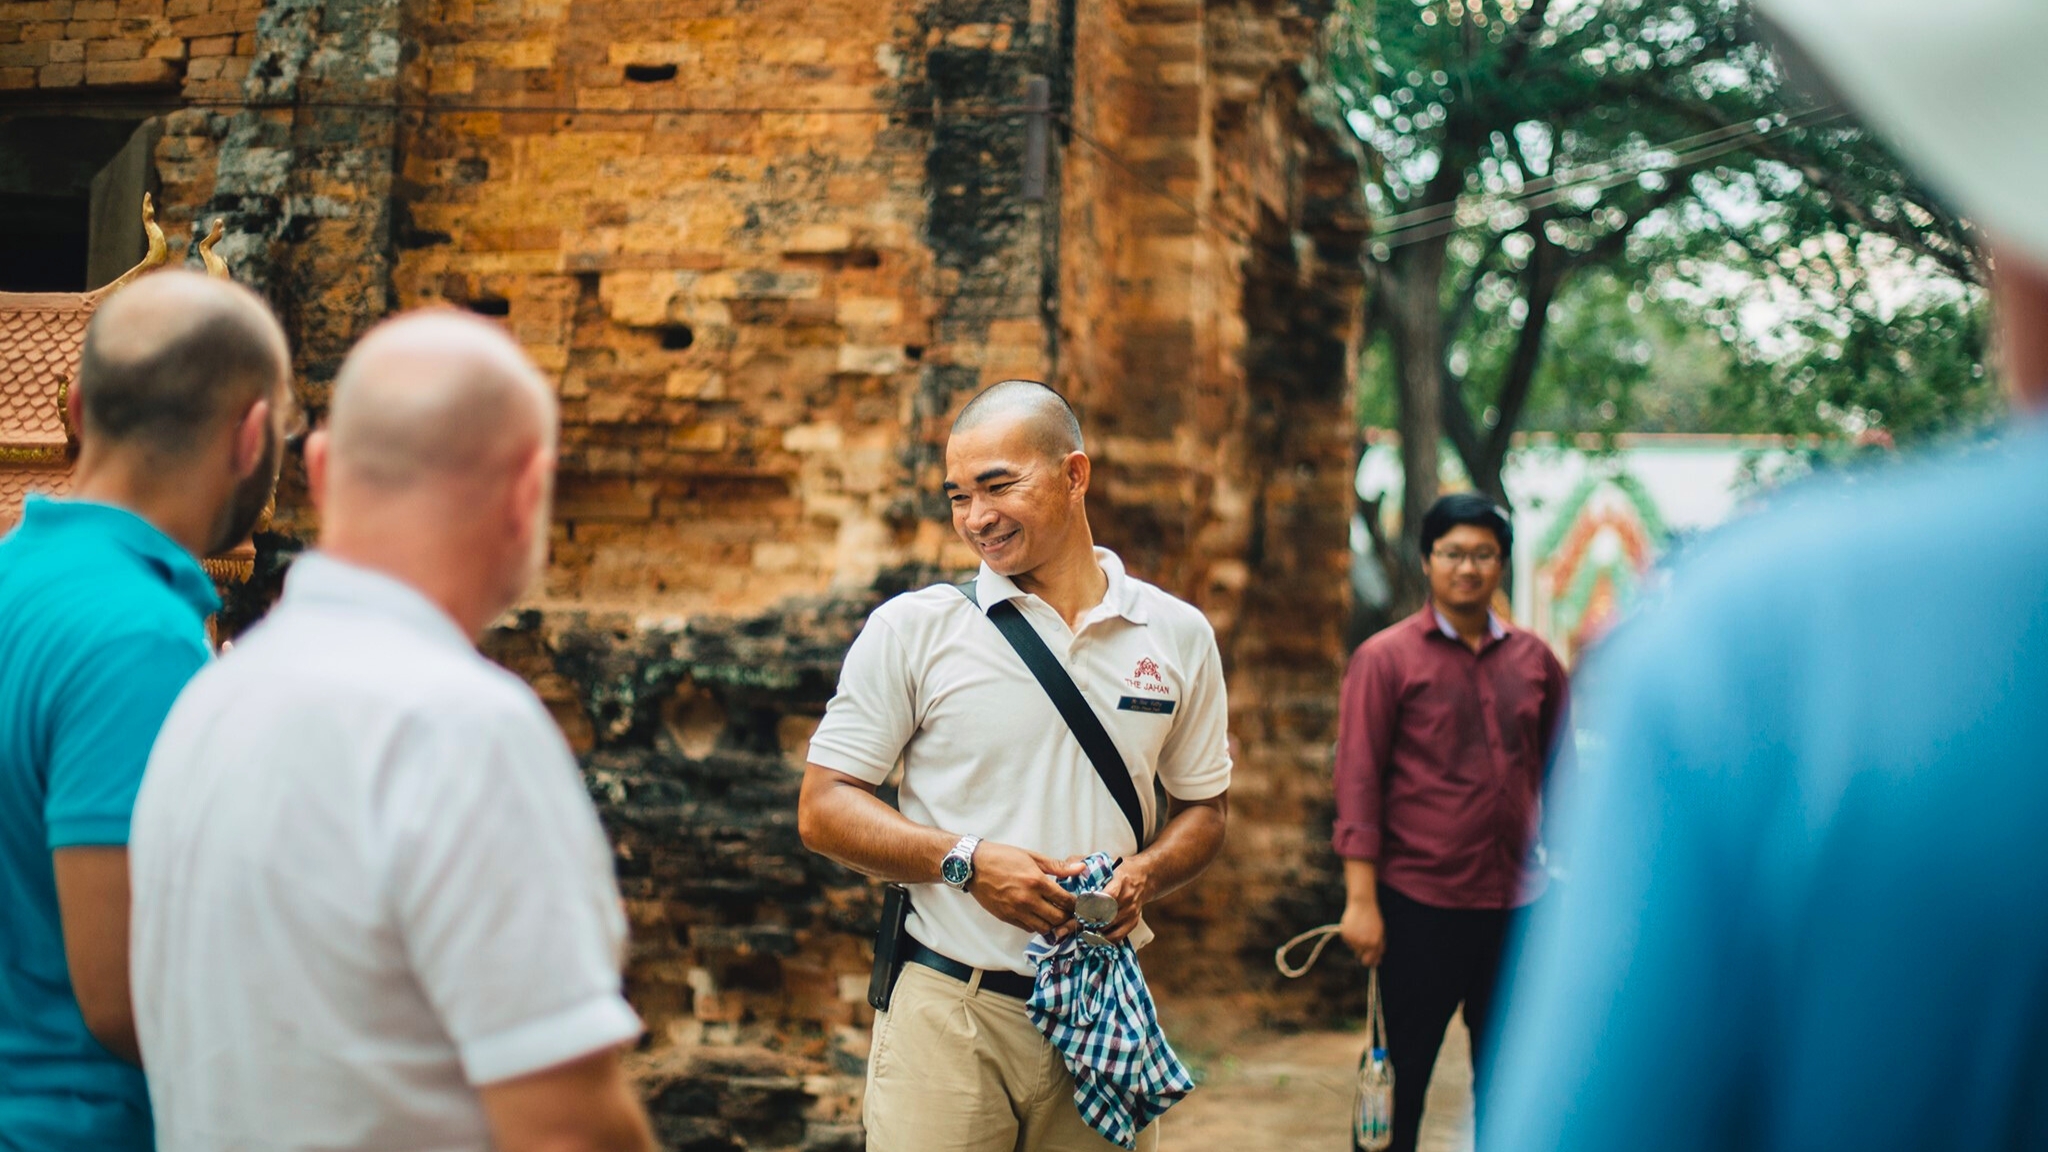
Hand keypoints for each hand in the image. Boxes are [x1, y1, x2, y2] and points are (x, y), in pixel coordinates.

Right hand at [968, 842, 1082, 934]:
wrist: (973, 865)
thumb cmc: (1002, 857)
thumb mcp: (1032, 856)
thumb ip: (1058, 866)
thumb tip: (1081, 868)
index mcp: (1036, 881)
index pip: (1065, 901)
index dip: (1076, 904)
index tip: (1079, 902)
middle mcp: (1027, 899)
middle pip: (1058, 918)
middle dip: (1067, 916)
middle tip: (1069, 910)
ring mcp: (1016, 911)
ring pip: (1044, 928)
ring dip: (1053, 923)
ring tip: (1054, 913)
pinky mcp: (1007, 918)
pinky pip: (1029, 928)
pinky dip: (1038, 925)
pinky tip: (1039, 915)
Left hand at [1060, 857, 1151, 943]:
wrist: (1143, 877)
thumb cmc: (1117, 869)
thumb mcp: (1101, 860)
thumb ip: (1080, 862)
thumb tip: (1062, 869)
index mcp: (1120, 881)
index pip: (1106, 897)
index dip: (1089, 906)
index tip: (1073, 911)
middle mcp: (1127, 898)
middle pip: (1103, 916)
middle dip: (1082, 922)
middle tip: (1063, 928)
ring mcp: (1131, 912)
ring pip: (1107, 928)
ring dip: (1089, 931)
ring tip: (1072, 931)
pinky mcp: (1133, 922)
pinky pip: (1116, 937)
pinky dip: (1101, 939)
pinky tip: (1090, 936)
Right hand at [1340, 897, 1384, 966]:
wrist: (1362, 904)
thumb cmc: (1374, 919)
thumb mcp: (1381, 934)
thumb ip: (1379, 949)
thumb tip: (1377, 963)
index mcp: (1374, 944)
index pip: (1368, 961)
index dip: (1368, 960)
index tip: (1368, 957)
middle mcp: (1363, 943)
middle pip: (1360, 955)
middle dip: (1363, 950)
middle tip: (1365, 937)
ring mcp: (1353, 939)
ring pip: (1353, 948)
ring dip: (1356, 942)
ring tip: (1360, 929)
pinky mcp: (1345, 934)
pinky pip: (1347, 941)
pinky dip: (1350, 937)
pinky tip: (1354, 927)